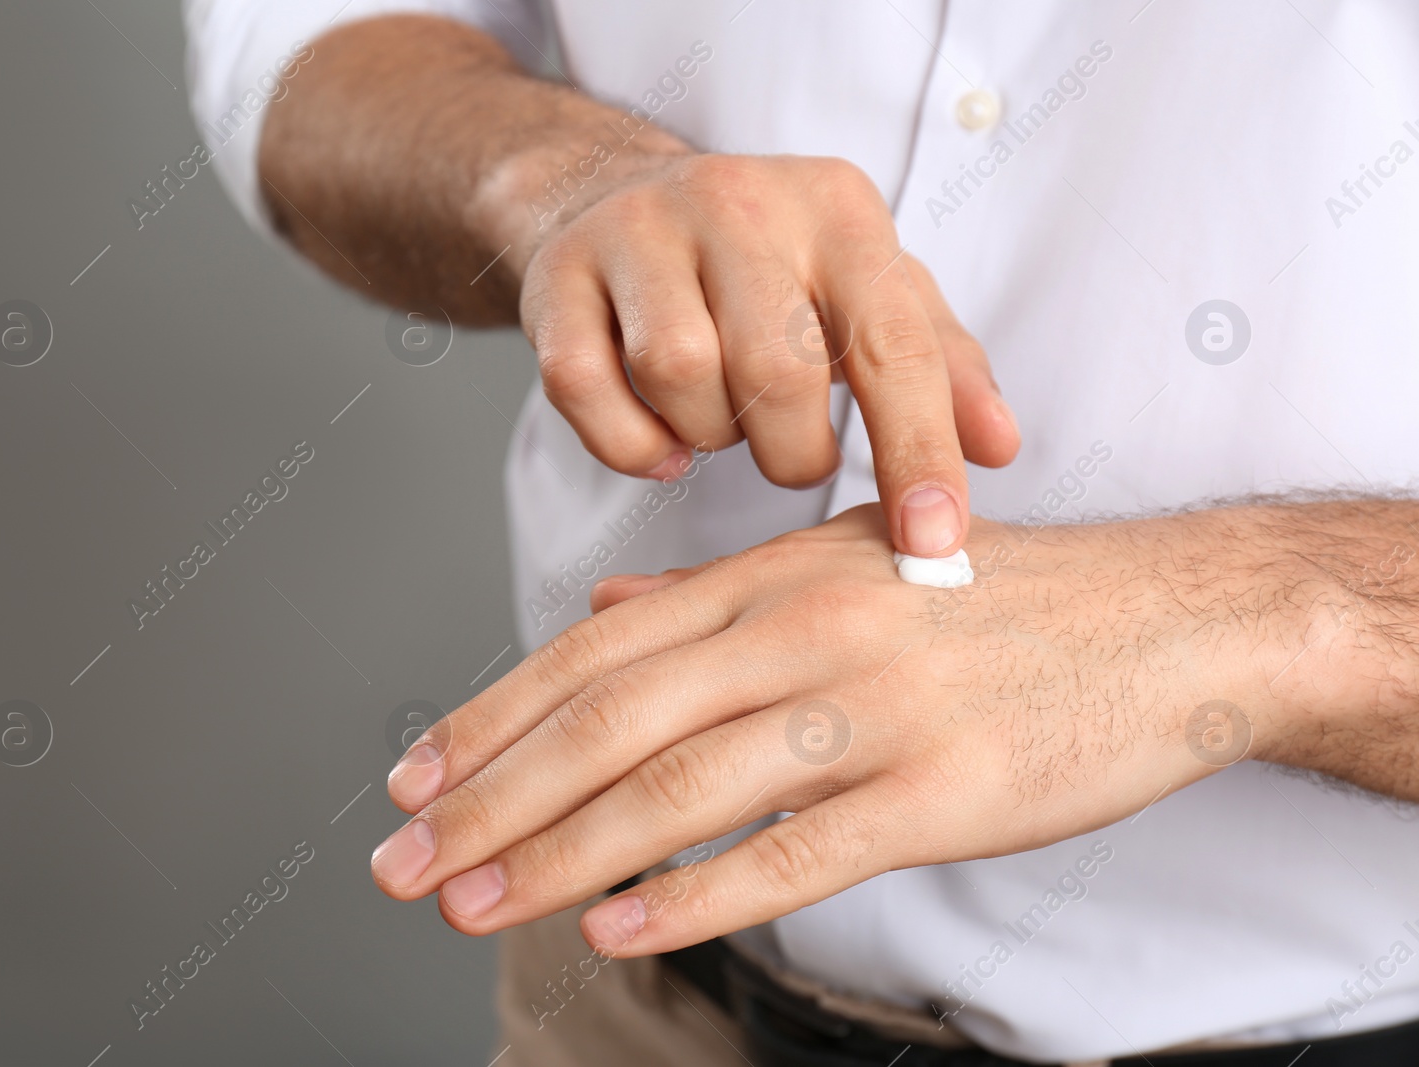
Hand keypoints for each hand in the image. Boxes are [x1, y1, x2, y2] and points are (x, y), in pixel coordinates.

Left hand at [371, 505, 1290, 954]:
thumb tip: (609, 609)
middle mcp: (805, 631)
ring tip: (475, 905)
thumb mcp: (848, 565)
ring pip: (680, 788)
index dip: (492, 718)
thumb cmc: (997, 598)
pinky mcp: (940, 792)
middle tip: (405, 864)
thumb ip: (720, 593)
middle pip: (610, 721)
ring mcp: (872, 710)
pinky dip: (697, 893)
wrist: (1169, 620)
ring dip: (561, 853)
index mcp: (774, 577)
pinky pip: (795, 852)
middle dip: (492, 798)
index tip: (415, 780)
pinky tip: (619, 925)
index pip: (596, 653)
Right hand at [512, 153, 1020, 556]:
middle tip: (787, 451)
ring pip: (680, 376)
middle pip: (779, 373)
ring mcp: (637, 230)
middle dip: (791, 451)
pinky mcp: (557, 274)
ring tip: (720, 421)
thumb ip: (941, 365)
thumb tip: (1000, 448)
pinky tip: (660, 433)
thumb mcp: (867, 292)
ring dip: (709, 436)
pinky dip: (629, 444)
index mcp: (837, 209)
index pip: (895, 343)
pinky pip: (587, 391)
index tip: (935, 544)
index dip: (920, 451)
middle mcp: (738, 201)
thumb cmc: (764, 266)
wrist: (610, 193)